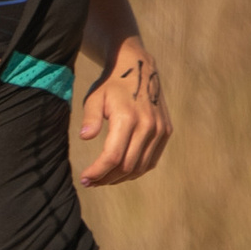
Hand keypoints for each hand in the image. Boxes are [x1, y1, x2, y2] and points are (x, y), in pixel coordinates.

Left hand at [78, 45, 169, 186]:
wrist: (138, 67)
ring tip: (103, 179)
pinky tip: (121, 172)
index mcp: (128, 118)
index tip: (84, 179)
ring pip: (140, 167)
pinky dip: (136, 170)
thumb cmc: (111, 85)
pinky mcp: (166, 131)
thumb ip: (90, 118)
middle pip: (127, 166)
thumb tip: (85, 137)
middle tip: (91, 181)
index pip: (113, 156)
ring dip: (121, 178)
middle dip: (106, 178)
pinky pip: (151, 160)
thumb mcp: (95, 97)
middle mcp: (148, 126)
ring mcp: (160, 130)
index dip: (98, 172)